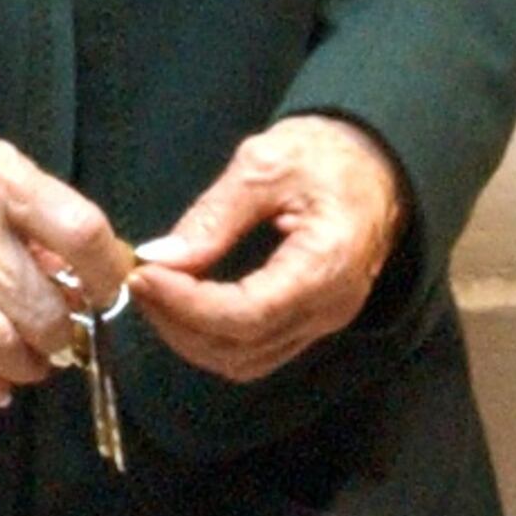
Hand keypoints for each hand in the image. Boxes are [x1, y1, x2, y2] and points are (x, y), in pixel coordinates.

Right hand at [0, 112, 127, 406]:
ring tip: (33, 363)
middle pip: (42, 309)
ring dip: (27, 366)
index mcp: (7, 185)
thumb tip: (75, 276)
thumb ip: (39, 216)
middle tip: (65, 339)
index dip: (106, 274)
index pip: (82, 234)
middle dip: (63, 336)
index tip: (106, 291)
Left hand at [127, 114, 405, 382]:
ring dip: (190, 337)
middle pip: (241, 349)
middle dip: (179, 324)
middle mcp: (329, 309)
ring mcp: (322, 323)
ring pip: (245, 361)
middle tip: (139, 281)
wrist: (375, 164)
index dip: (188, 305)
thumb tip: (160, 257)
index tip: (144, 275)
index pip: (249, 314)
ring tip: (154, 292)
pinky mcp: (309, 323)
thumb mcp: (266, 163)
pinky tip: (183, 303)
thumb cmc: (325, 154)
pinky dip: (211, 336)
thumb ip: (214, 215)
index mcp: (327, 265)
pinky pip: (255, 351)